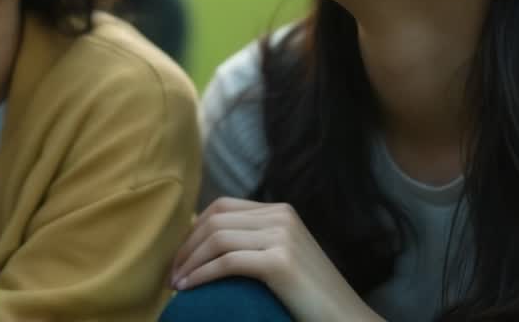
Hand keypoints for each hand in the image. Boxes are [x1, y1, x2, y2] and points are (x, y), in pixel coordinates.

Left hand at [170, 198, 381, 321]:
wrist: (346, 318)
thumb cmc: (311, 296)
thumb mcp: (282, 256)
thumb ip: (255, 241)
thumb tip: (208, 243)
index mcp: (280, 211)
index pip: (222, 207)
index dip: (193, 230)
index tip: (179, 256)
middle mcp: (280, 216)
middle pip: (214, 220)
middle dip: (186, 246)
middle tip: (172, 274)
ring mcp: (281, 236)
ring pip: (216, 239)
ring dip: (188, 262)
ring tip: (176, 284)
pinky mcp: (279, 262)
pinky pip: (226, 262)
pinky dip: (201, 275)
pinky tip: (189, 288)